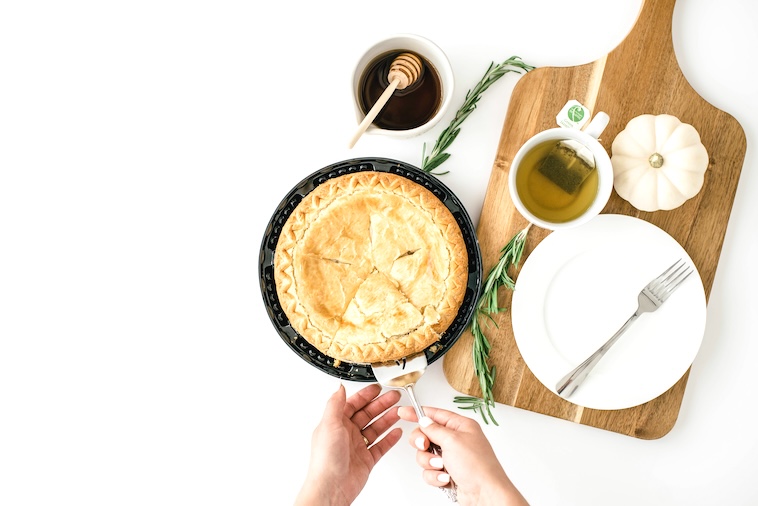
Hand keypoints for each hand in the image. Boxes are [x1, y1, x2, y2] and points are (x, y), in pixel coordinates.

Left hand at [295, 383, 401, 505]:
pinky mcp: (366, 459)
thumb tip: (339, 387)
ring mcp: (357, 446)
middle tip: (394, 397)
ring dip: (388, 418)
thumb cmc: (326, 459)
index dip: (366, 395)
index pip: (353, 404)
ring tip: (400, 411)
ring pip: (376, 428)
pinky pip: (381, 446)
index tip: (378, 388)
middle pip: (367, 414)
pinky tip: (397, 431)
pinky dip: (390, 438)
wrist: (332, 487)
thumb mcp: (329, 424)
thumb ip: (335, 404)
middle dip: (381, 404)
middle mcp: (347, 433)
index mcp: (336, 423)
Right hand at [398, 406, 527, 505]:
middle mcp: (455, 440)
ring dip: (430, 462)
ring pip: (425, 455)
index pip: (434, 414)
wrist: (484, 495)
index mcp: (461, 426)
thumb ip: (434, 429)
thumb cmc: (478, 466)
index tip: (402, 412)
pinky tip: (446, 478)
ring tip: (442, 467)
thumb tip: (423, 420)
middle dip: (423, 443)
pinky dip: (435, 476)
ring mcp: (451, 457)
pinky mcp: (447, 472)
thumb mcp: (453, 441)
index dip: (417, 413)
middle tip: (425, 446)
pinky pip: (429, 471)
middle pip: (426, 435)